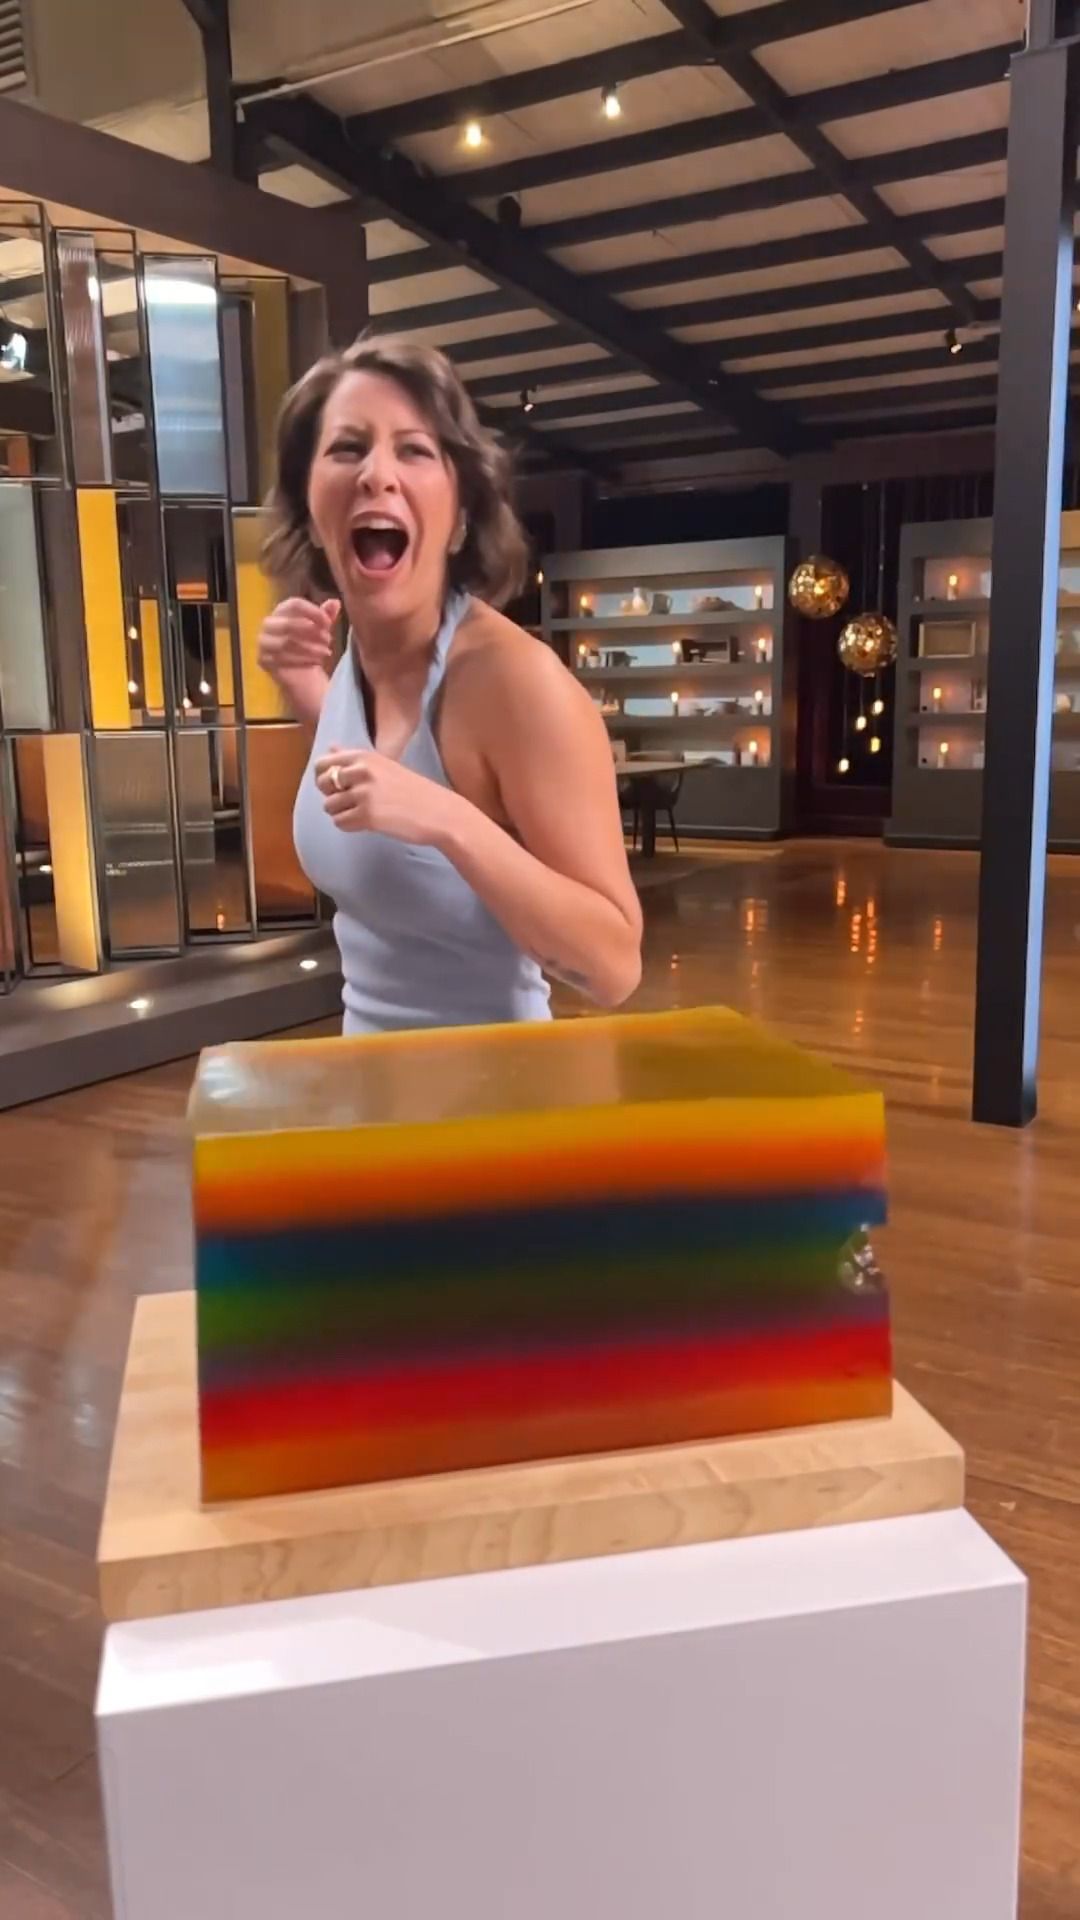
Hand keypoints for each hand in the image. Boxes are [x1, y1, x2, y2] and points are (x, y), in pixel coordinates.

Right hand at [258, 597, 339, 680]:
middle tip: (329, 640)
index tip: (329, 623)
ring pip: (286, 643)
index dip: (313, 612)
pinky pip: (282, 659)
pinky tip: (316, 663)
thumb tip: (335, 602)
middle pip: (288, 624)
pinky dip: (303, 661)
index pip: (294, 605)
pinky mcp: (263, 660)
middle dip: (312, 632)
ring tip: (326, 652)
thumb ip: (326, 616)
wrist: (300, 672)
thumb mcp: (321, 629)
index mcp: (281, 610)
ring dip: (310, 648)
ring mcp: (263, 642)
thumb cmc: (309, 644)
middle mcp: (268, 623)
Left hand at [315, 746, 460, 847]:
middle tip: (352, 802)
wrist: (439, 812)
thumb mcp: (384, 765)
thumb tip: (329, 746)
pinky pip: (340, 823)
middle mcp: (362, 771)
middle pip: (323, 785)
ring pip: (329, 806)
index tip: (338, 786)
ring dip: (341, 813)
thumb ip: (354, 758)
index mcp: (365, 756)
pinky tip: (366, 823)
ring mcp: (364, 794)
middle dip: (332, 796)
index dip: (324, 777)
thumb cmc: (413, 790)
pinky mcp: (367, 816)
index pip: (323, 763)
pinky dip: (349, 826)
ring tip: (363, 813)